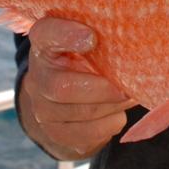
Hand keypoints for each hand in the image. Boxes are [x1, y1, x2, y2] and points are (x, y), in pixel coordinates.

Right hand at [18, 17, 136, 159]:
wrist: (59, 101)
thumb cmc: (80, 60)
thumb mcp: (83, 41)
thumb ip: (99, 33)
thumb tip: (132, 38)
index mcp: (43, 45)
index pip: (45, 34)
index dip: (66, 35)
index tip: (92, 37)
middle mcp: (36, 78)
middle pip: (62, 88)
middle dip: (101, 89)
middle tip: (127, 87)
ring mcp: (42, 110)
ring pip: (81, 114)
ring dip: (112, 106)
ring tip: (130, 97)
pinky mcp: (57, 134)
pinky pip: (89, 134)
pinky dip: (110, 123)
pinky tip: (118, 113)